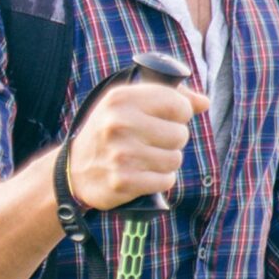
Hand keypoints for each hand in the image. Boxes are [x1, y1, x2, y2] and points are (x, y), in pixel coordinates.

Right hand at [70, 82, 209, 209]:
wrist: (74, 170)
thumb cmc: (110, 132)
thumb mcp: (129, 105)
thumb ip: (169, 97)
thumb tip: (205, 103)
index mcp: (121, 98)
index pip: (177, 104)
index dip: (180, 114)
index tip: (167, 119)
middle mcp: (119, 123)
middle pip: (179, 134)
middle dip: (172, 141)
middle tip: (153, 143)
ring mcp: (120, 154)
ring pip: (174, 159)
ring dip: (167, 162)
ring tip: (147, 159)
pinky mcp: (123, 181)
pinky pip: (165, 180)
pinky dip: (160, 180)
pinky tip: (144, 175)